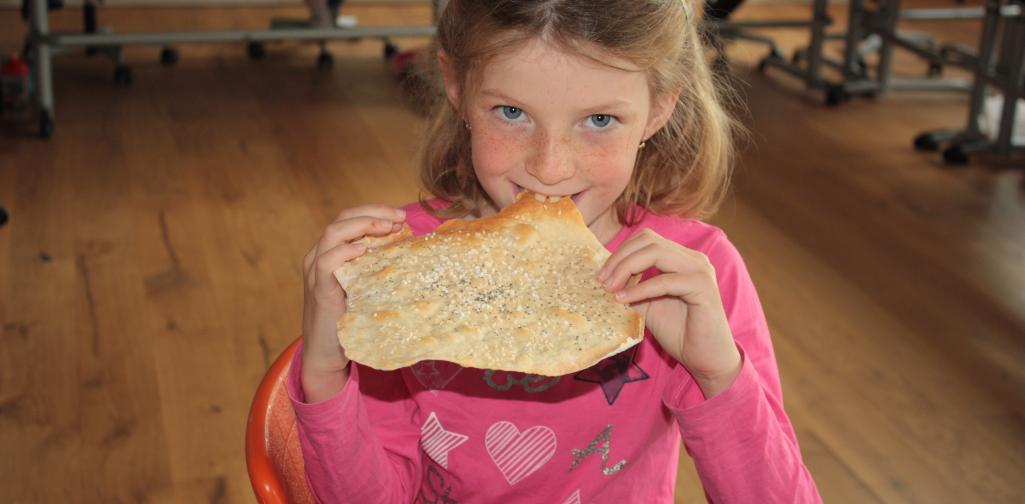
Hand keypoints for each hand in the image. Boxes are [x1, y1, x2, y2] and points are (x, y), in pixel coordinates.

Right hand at [301, 204, 405, 401]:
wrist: (327, 353)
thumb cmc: (351, 319)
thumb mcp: (367, 286)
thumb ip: (377, 268)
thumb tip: (410, 251)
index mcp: (332, 252)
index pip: (350, 218)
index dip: (375, 211)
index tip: (402, 217)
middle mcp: (319, 256)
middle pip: (342, 218)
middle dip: (374, 212)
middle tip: (400, 217)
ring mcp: (316, 271)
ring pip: (333, 233)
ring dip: (363, 225)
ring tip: (387, 228)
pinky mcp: (318, 289)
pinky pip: (327, 261)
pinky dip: (345, 251)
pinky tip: (364, 250)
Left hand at [597, 229, 740, 397]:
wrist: (706, 359)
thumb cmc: (680, 333)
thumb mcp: (647, 306)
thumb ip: (631, 288)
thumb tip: (604, 279)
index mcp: (680, 258)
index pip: (646, 240)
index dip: (620, 253)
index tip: (602, 276)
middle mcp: (692, 258)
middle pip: (648, 240)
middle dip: (619, 258)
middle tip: (602, 281)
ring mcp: (699, 269)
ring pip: (655, 252)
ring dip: (626, 268)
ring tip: (611, 289)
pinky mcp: (702, 286)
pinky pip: (664, 281)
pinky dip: (640, 288)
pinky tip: (623, 299)